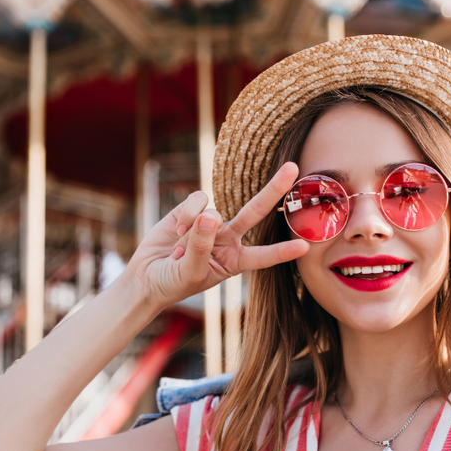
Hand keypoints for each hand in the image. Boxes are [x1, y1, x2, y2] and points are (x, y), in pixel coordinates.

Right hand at [127, 162, 309, 310]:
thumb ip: (200, 246)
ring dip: (194, 228)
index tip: (304, 246)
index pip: (263, 256)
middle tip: (293, 167)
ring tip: (179, 248)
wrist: (146, 276)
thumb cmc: (173, 283)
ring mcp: (212, 221)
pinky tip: (176, 230)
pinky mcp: (192, 209)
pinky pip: (197, 201)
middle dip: (273, 189)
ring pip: (215, 210)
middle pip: (254, 211)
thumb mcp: (189, 272)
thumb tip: (210, 214)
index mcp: (235, 261)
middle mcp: (229, 238)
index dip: (281, 251)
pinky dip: (185, 215)